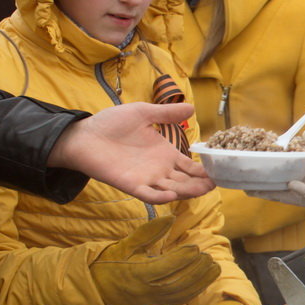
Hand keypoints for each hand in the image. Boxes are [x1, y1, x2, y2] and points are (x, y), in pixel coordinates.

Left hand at [48, 102, 212, 202]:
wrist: (84, 135)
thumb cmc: (111, 124)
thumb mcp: (143, 113)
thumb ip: (167, 114)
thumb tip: (192, 107)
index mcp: (165, 154)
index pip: (190, 167)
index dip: (204, 170)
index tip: (220, 170)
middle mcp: (160, 169)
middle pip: (186, 181)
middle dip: (201, 184)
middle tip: (217, 183)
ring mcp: (147, 178)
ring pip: (173, 189)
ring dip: (187, 191)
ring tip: (203, 189)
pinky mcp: (131, 185)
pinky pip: (149, 195)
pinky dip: (161, 197)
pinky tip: (172, 195)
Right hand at [91, 216, 220, 304]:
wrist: (100, 291)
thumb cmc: (112, 264)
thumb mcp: (125, 246)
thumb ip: (148, 232)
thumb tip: (170, 217)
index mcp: (137, 274)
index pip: (163, 268)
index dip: (181, 258)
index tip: (195, 246)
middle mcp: (147, 290)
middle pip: (176, 282)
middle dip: (195, 270)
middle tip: (208, 256)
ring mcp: (155, 300)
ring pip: (182, 293)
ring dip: (201, 280)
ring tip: (214, 266)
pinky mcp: (160, 304)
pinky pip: (181, 299)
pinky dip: (197, 289)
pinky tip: (208, 278)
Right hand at [249, 132, 304, 218]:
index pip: (290, 174)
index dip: (275, 172)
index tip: (258, 166)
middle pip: (285, 188)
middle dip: (266, 186)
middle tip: (245, 183)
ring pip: (294, 196)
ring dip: (276, 193)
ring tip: (256, 189)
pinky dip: (303, 191)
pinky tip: (291, 185)